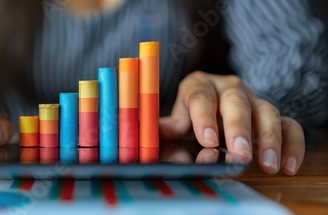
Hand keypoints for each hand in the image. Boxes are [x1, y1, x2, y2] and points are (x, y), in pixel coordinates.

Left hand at [159, 71, 304, 174]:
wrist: (208, 112)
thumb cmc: (186, 120)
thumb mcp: (172, 123)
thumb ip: (165, 130)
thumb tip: (150, 138)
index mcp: (197, 85)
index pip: (200, 96)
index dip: (204, 117)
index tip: (207, 140)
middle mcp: (227, 88)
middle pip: (235, 102)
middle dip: (238, 129)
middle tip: (240, 154)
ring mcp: (253, 100)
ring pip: (266, 111)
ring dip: (268, 138)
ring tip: (267, 163)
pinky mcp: (271, 115)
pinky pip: (288, 124)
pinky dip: (291, 143)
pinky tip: (287, 165)